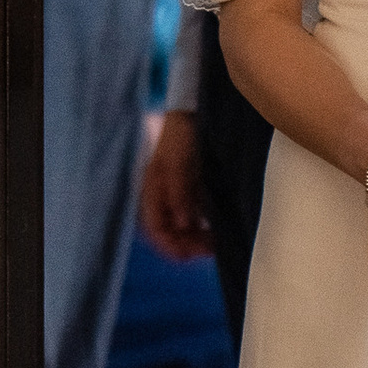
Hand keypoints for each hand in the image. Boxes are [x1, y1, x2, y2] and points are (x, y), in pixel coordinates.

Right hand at [140, 109, 214, 260]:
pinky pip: (192, 214)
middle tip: (210, 250)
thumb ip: (178, 194)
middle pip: (168, 231)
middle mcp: (160, 196)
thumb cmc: (181, 136)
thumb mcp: (178, 164)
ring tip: (216, 241)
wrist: (192, 111)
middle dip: (186, 244)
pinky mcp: (189, 188)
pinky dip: (202, 224)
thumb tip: (181, 224)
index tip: (191, 256)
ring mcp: (175, 193)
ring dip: (195, 237)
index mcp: (151, 191)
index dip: (170, 245)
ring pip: (181, 225)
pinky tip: (216, 227)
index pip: (155, 228)